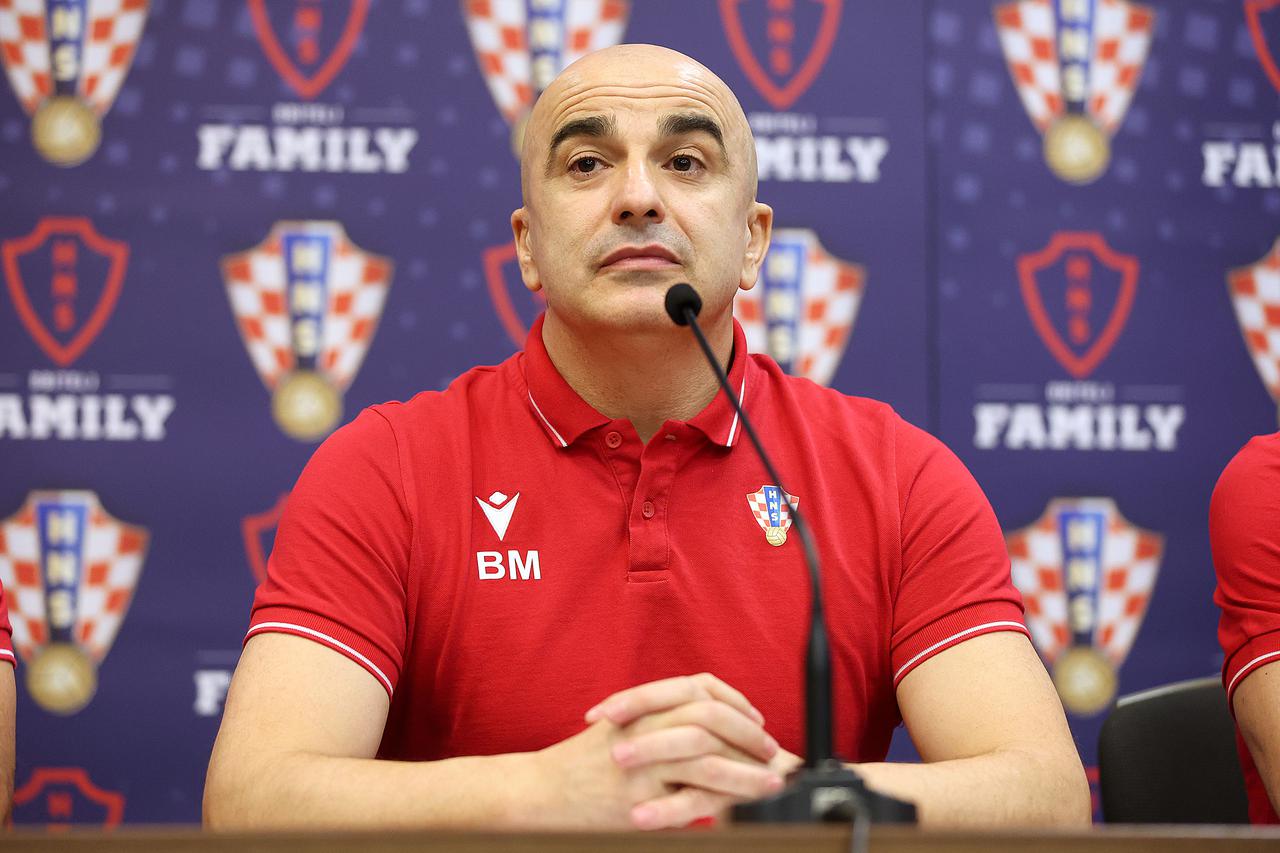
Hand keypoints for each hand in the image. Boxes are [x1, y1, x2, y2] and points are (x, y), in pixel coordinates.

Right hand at [534, 673, 787, 829]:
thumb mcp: (623, 729)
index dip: (734, 700)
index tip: (755, 718)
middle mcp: (643, 724)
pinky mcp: (637, 795)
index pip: (699, 686)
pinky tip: (735, 808)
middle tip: (772, 751)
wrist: (541, 792)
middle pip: (709, 716)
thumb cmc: (583, 765)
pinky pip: (686, 796)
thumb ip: (661, 724)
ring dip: (745, 770)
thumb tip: (711, 732)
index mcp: (642, 704)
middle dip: (747, 734)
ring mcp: (641, 760)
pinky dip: (717, 800)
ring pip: (707, 756)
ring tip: (770, 782)